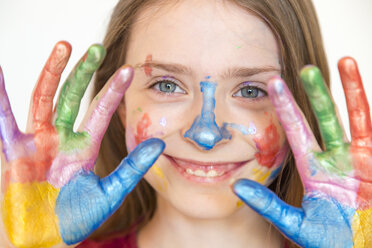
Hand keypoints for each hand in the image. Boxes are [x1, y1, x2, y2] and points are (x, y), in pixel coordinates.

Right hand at [0, 41, 163, 247]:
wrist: (46, 238)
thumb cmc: (76, 218)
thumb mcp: (110, 193)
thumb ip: (132, 168)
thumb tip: (159, 144)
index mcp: (85, 146)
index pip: (101, 111)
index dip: (113, 90)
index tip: (128, 70)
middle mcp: (63, 138)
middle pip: (74, 96)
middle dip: (84, 71)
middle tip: (97, 46)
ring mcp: (38, 141)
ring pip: (45, 97)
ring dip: (53, 71)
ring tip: (65, 45)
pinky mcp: (15, 151)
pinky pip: (5, 119)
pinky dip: (0, 97)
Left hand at [233, 57, 371, 247]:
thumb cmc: (330, 241)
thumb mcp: (296, 224)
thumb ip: (267, 206)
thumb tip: (235, 188)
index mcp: (313, 169)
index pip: (296, 131)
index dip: (285, 108)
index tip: (273, 84)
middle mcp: (336, 159)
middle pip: (325, 118)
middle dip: (316, 93)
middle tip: (304, 68)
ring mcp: (360, 160)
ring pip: (355, 118)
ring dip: (352, 91)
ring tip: (345, 61)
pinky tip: (367, 92)